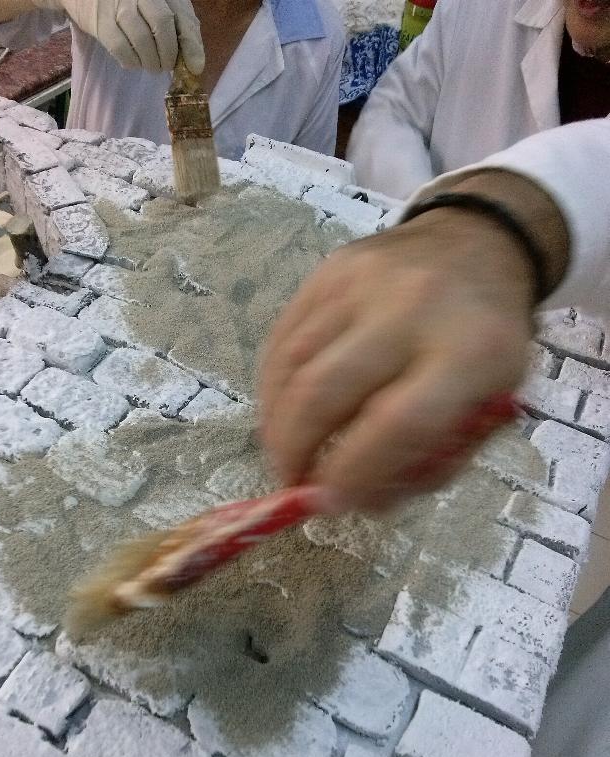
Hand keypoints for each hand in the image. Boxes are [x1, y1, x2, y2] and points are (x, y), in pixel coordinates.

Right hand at [34, 0, 204, 72]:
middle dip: (168, 54)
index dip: (191, 44)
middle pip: (162, 25)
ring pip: (142, 39)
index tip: (194, 67)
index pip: (182, 16)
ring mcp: (118, 6)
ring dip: (151, 62)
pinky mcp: (101, 23)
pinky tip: (135, 62)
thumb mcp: (165, 9)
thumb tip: (196, 67)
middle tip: (166, 66)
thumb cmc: (137, 5)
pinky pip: (121, 49)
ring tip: (152, 65)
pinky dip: (132, 62)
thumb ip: (185, 32)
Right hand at [258, 209, 536, 512]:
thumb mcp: (490, 408)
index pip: (397, 424)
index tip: (330, 504)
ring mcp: (363, 284)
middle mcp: (411, 310)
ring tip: (284, 453)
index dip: (353, 474)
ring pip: (292, 365)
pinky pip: (283, 338)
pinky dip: (273, 387)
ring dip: (276, 423)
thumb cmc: (486, 341)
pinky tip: (282, 412)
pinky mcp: (329, 271)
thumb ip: (432, 462)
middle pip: (325, 392)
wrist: (478, 245)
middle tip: (291, 483)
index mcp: (469, 353)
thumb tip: (355, 499)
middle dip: (294, 451)